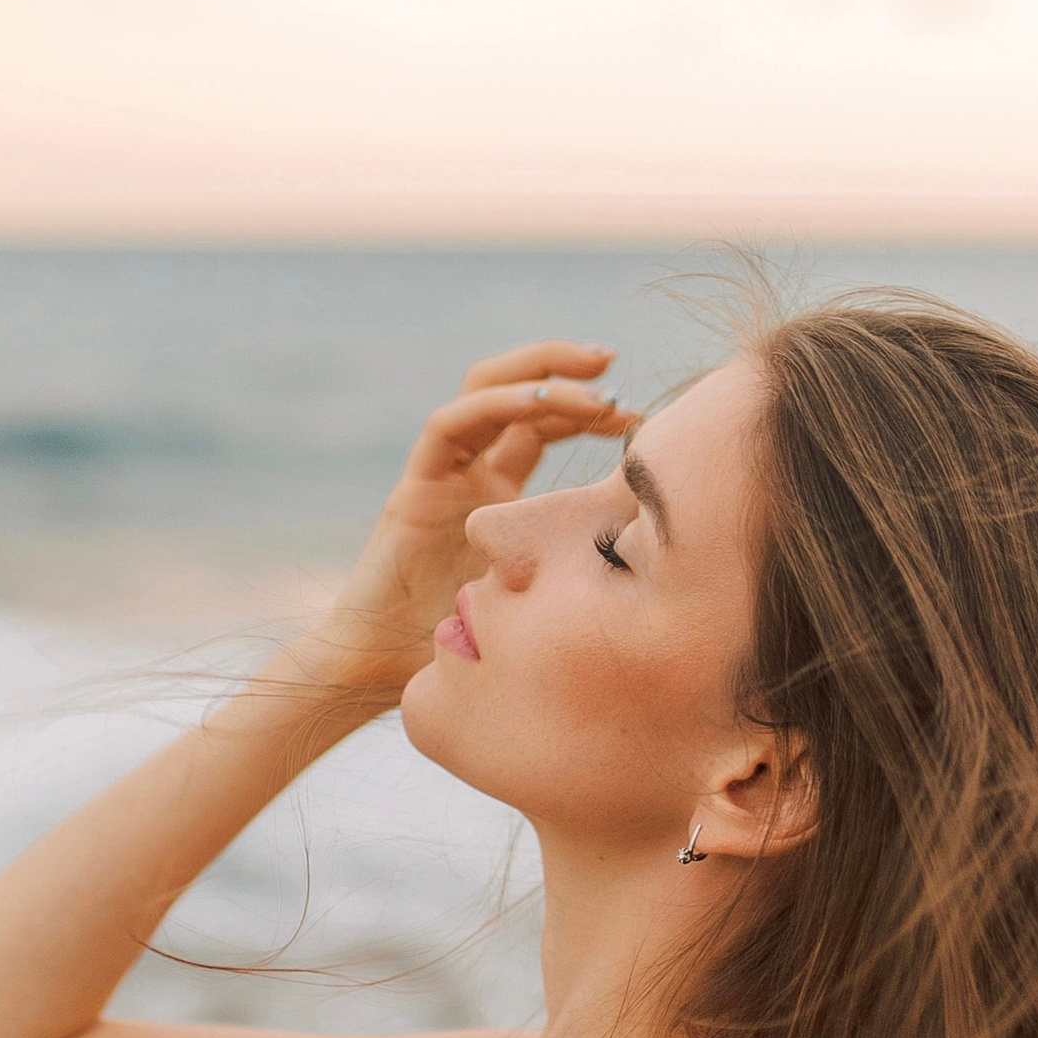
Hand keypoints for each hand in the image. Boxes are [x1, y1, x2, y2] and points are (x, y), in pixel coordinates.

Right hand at [298, 341, 637, 701]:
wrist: (381, 673)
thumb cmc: (464, 651)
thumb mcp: (542, 601)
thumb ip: (579, 575)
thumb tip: (656, 572)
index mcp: (497, 498)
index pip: (542, 428)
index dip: (588, 411)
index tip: (639, 415)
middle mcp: (468, 475)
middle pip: (515, 395)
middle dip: (565, 371)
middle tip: (612, 364)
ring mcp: (440, 476)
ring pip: (485, 392)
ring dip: (539, 376)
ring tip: (593, 378)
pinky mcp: (414, 486)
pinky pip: (451, 424)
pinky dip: (498, 404)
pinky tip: (544, 402)